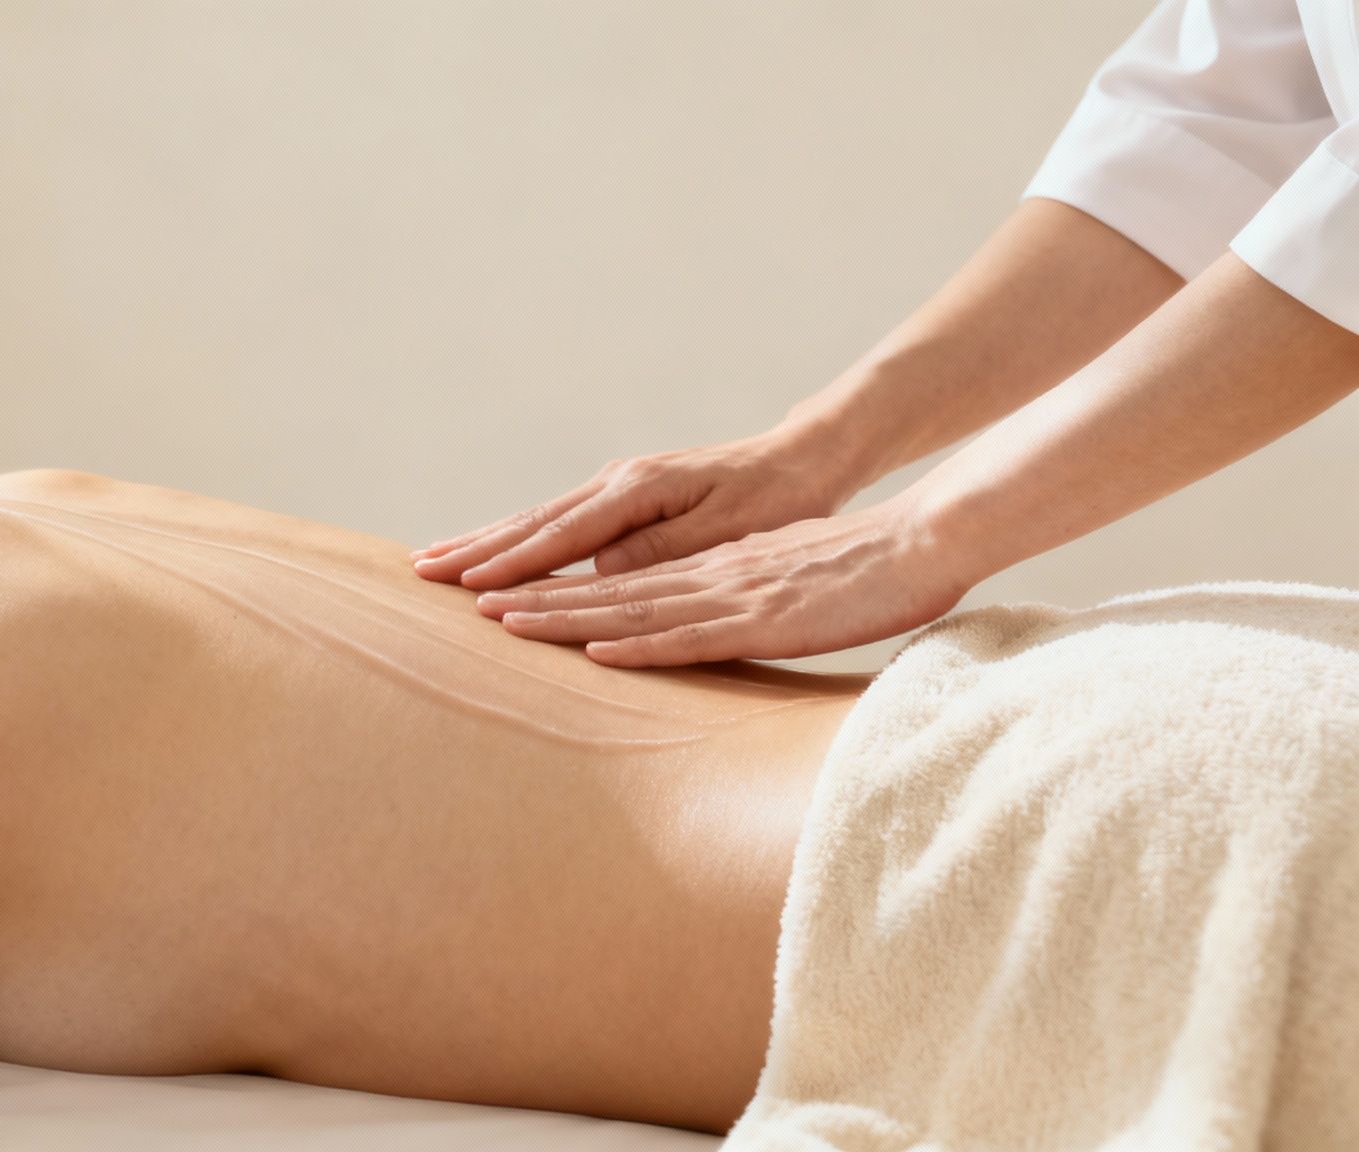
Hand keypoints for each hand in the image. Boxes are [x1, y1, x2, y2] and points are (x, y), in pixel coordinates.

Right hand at [411, 430, 854, 591]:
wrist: (804, 458)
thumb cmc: (779, 499)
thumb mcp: (730, 528)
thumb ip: (662, 549)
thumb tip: (597, 568)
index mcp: (639, 491)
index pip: (561, 535)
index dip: (511, 564)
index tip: (466, 587)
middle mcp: (618, 483)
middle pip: (533, 522)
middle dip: (475, 548)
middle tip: (420, 570)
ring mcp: (618, 487)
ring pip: (539, 519)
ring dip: (486, 541)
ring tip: (436, 558)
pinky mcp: (625, 498)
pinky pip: (559, 522)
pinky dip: (518, 538)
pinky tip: (495, 552)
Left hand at [469, 497, 971, 666]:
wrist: (925, 541)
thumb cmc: (857, 572)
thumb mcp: (772, 590)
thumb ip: (722, 605)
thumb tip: (676, 628)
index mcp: (701, 568)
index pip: (604, 577)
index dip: (539, 581)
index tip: (477, 590)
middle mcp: (703, 573)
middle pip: (597, 585)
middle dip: (521, 589)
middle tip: (447, 591)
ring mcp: (732, 592)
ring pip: (631, 606)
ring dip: (562, 614)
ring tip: (495, 618)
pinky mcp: (767, 616)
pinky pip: (696, 632)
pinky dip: (644, 641)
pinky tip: (598, 650)